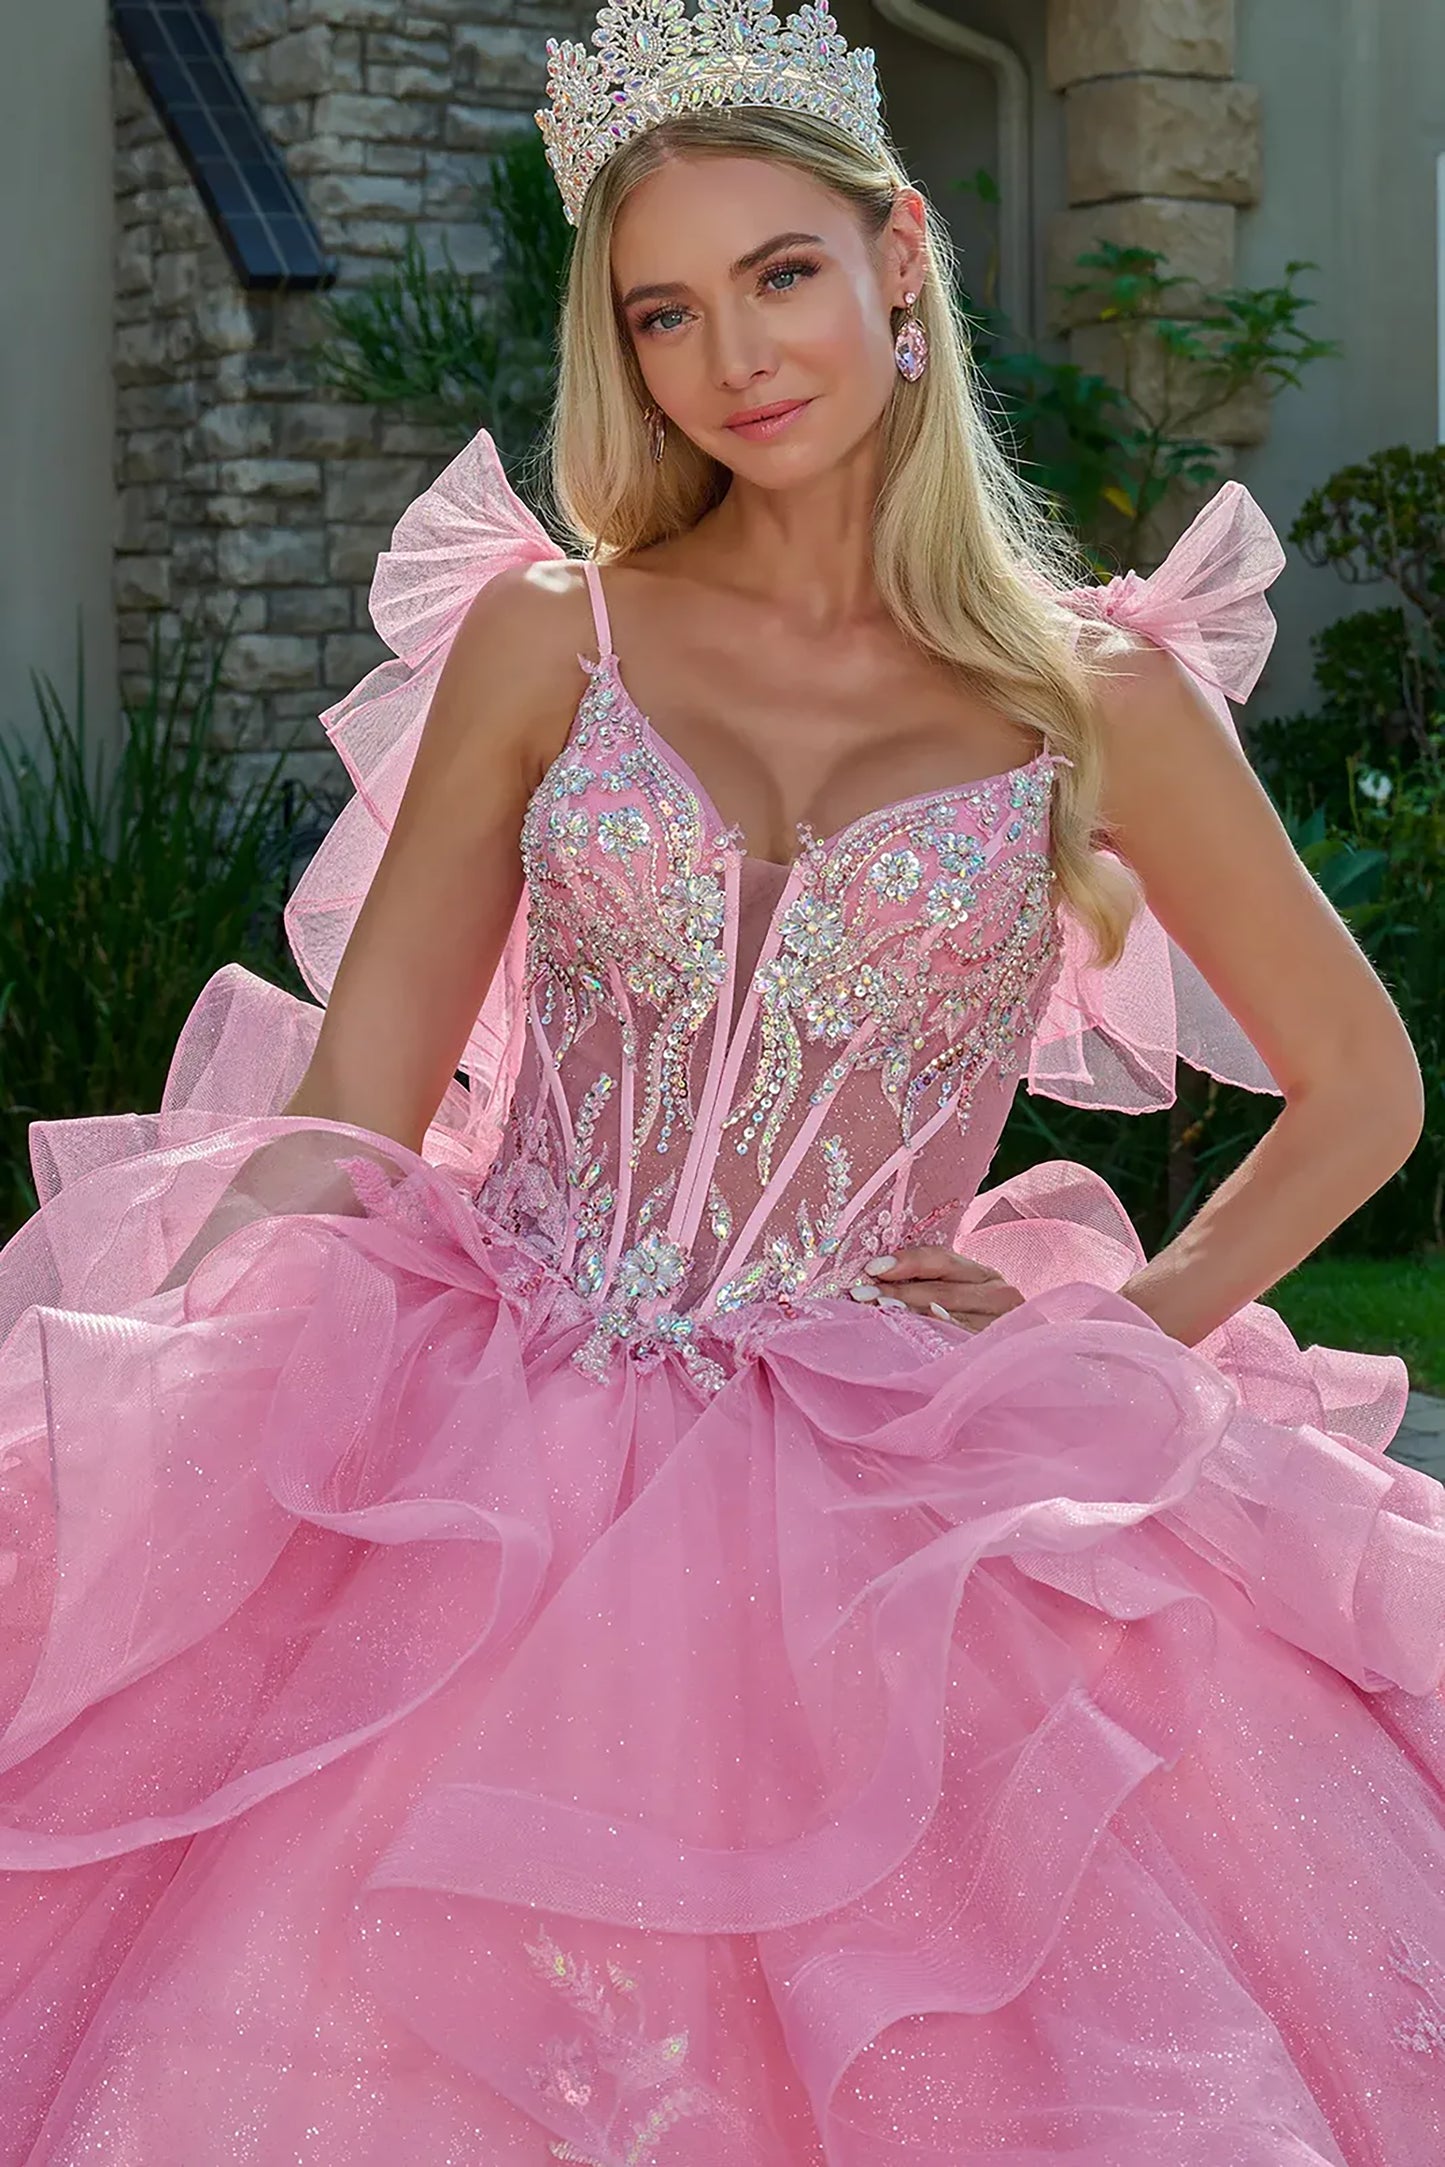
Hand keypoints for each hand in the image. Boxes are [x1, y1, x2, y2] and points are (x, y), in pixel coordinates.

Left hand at [847, 1246, 1024, 1332]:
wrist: (1026, 1358)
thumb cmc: (981, 1324)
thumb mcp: (964, 1297)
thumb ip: (932, 1286)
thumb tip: (878, 1279)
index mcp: (984, 1275)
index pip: (942, 1260)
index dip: (907, 1261)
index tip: (872, 1268)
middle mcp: (999, 1294)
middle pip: (942, 1290)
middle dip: (898, 1291)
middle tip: (861, 1295)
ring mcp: (1003, 1323)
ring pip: (950, 1315)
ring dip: (910, 1314)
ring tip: (878, 1312)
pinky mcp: (1000, 1349)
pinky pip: (964, 1342)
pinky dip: (939, 1336)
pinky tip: (916, 1336)